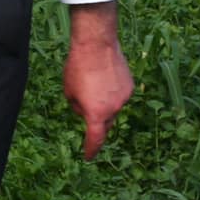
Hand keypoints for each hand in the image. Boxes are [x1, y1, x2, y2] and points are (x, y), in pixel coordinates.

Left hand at [63, 5, 133, 159]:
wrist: (97, 43)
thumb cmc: (77, 67)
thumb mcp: (69, 91)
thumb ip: (77, 108)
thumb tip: (85, 112)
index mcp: (96, 114)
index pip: (95, 139)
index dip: (91, 150)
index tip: (88, 156)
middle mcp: (113, 109)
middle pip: (105, 124)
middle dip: (97, 124)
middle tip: (88, 113)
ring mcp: (124, 98)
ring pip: (113, 108)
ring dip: (104, 103)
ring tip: (93, 83)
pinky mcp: (130, 86)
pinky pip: (120, 95)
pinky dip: (112, 92)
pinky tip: (104, 77)